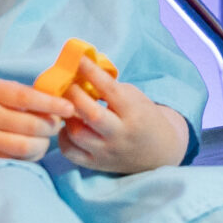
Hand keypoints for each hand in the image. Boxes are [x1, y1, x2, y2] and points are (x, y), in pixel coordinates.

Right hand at [0, 77, 72, 163]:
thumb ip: (12, 93)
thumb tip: (50, 99)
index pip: (28, 98)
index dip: (53, 105)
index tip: (70, 108)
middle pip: (31, 126)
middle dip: (51, 127)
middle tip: (55, 125)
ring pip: (25, 148)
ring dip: (42, 146)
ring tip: (44, 141)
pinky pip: (11, 161)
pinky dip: (26, 158)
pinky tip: (29, 151)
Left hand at [59, 78, 189, 174]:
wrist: (159, 152)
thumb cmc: (143, 117)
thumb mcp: (134, 97)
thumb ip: (110, 88)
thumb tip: (79, 73)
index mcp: (134, 112)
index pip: (110, 89)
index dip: (92, 72)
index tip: (79, 59)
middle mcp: (121, 134)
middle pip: (92, 114)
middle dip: (74, 95)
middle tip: (65, 83)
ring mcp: (108, 151)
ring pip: (77, 134)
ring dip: (67, 116)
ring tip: (67, 106)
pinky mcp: (97, 164)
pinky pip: (71, 152)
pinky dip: (63, 138)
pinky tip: (67, 126)